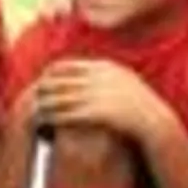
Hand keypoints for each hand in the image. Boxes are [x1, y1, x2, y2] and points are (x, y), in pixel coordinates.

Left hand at [32, 59, 168, 142]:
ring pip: (62, 98)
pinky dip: (56, 118)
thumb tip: (88, 71)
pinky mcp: (98, 112)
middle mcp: (99, 78)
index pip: (68, 65)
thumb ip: (105, 74)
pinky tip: (48, 123)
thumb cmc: (138, 104)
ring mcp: (98, 94)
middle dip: (45, 89)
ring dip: (46, 105)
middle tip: (34, 96)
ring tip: (36, 111)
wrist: (154, 120)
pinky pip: (70, 114)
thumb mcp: (124, 80)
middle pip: (61, 80)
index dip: (52, 74)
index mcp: (104, 67)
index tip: (43, 81)